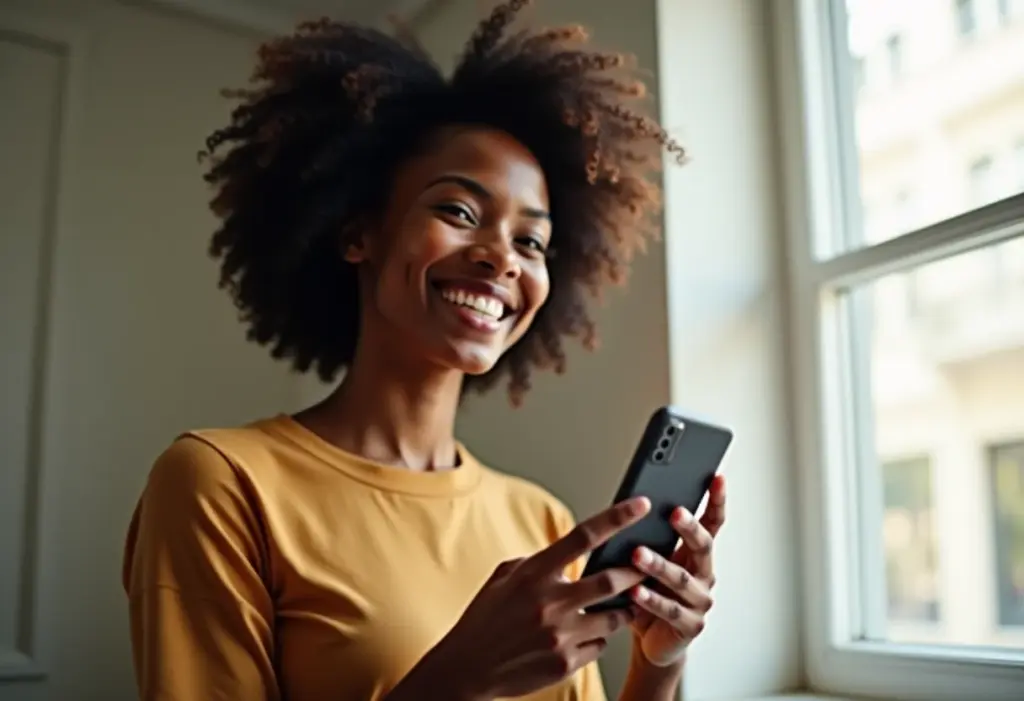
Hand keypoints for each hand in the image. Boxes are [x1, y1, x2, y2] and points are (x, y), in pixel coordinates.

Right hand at [403, 497, 650, 700]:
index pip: (584, 536)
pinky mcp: (565, 663)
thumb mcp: (504, 577)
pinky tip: (588, 634)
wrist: (467, 668)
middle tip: (649, 565)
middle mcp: (549, 602)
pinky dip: (600, 637)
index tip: (641, 505)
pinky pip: (600, 645)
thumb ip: (539, 562)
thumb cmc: (486, 619)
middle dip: (637, 571)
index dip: (617, 517)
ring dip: (625, 608)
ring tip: (625, 602)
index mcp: (534, 573)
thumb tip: (571, 552)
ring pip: (615, 616)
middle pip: (612, 579)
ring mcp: (559, 635)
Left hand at [628, 475, 725, 666]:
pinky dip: (650, 600)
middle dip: (689, 528)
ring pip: (681, 579)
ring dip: (659, 565)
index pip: (713, 522)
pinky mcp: (690, 626)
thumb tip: (630, 505)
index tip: (717, 477)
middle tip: (674, 512)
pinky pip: (669, 610)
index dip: (716, 500)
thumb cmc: (649, 591)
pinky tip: (633, 591)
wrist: (652, 639)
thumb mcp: (649, 560)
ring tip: (637, 554)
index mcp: (697, 554)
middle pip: (703, 546)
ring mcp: (700, 601)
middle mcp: (705, 574)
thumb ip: (649, 537)